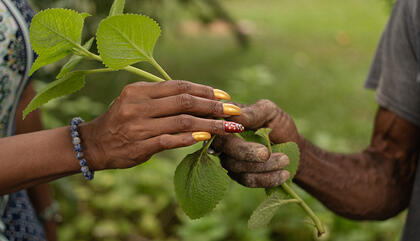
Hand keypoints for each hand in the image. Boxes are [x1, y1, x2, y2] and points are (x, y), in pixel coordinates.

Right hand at [81, 80, 242, 169]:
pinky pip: (170, 140)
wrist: (95, 144)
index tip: (225, 96)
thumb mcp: (136, 101)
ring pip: (182, 121)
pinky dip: (189, 138)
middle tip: (234, 111)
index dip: (205, 90)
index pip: (180, 86)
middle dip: (213, 107)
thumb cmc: (122, 121)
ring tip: (228, 128)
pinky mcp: (140, 145)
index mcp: (140, 90)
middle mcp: (139, 105)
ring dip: (209, 124)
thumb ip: (162, 97)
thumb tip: (199, 98)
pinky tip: (205, 138)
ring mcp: (139, 126)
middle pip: (185, 102)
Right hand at [212, 99, 299, 186]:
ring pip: (236, 166)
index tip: (240, 128)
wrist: (292, 147)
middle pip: (223, 146)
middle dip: (245, 152)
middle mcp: (221, 138)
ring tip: (285, 160)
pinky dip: (266, 178)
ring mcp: (227, 158)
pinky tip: (283, 174)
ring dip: (262, 166)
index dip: (222, 126)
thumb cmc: (278, 124)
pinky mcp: (237, 175)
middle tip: (266, 153)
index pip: (214, 121)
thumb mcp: (269, 112)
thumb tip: (233, 113)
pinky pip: (246, 180)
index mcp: (226, 118)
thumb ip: (252, 112)